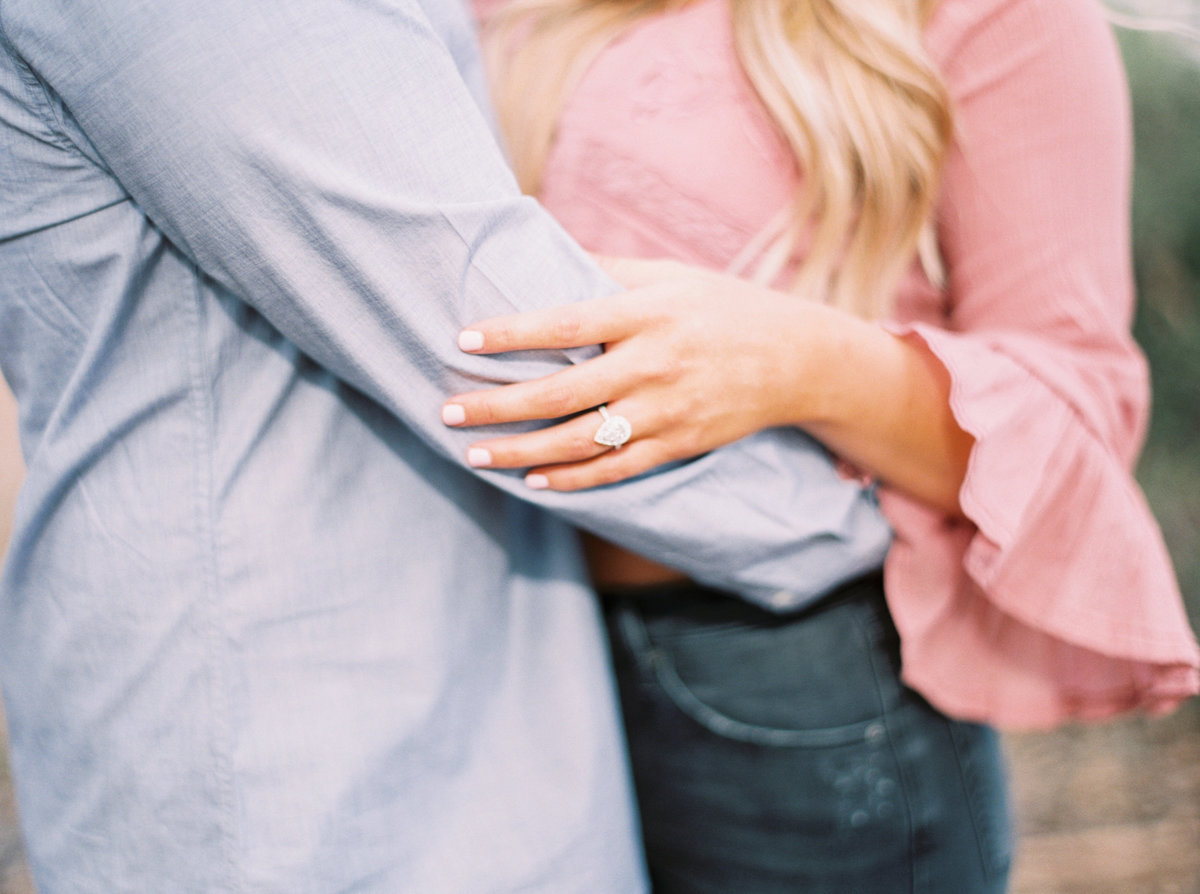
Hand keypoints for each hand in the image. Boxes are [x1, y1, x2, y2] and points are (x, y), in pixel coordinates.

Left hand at [441, 257, 836, 490]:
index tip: (463, 340)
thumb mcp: (671, 274)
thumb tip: (543, 244)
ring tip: (474, 453)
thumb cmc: (724, 307)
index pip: (566, 322)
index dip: (512, 333)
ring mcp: (668, 411)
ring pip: (580, 441)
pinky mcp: (679, 444)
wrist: (797, 360)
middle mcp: (654, 363)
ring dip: (521, 451)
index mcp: (648, 312)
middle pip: (561, 392)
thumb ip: (607, 269)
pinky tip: (532, 479)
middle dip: (498, 405)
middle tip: (448, 410)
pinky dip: (572, 479)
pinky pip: (616, 469)